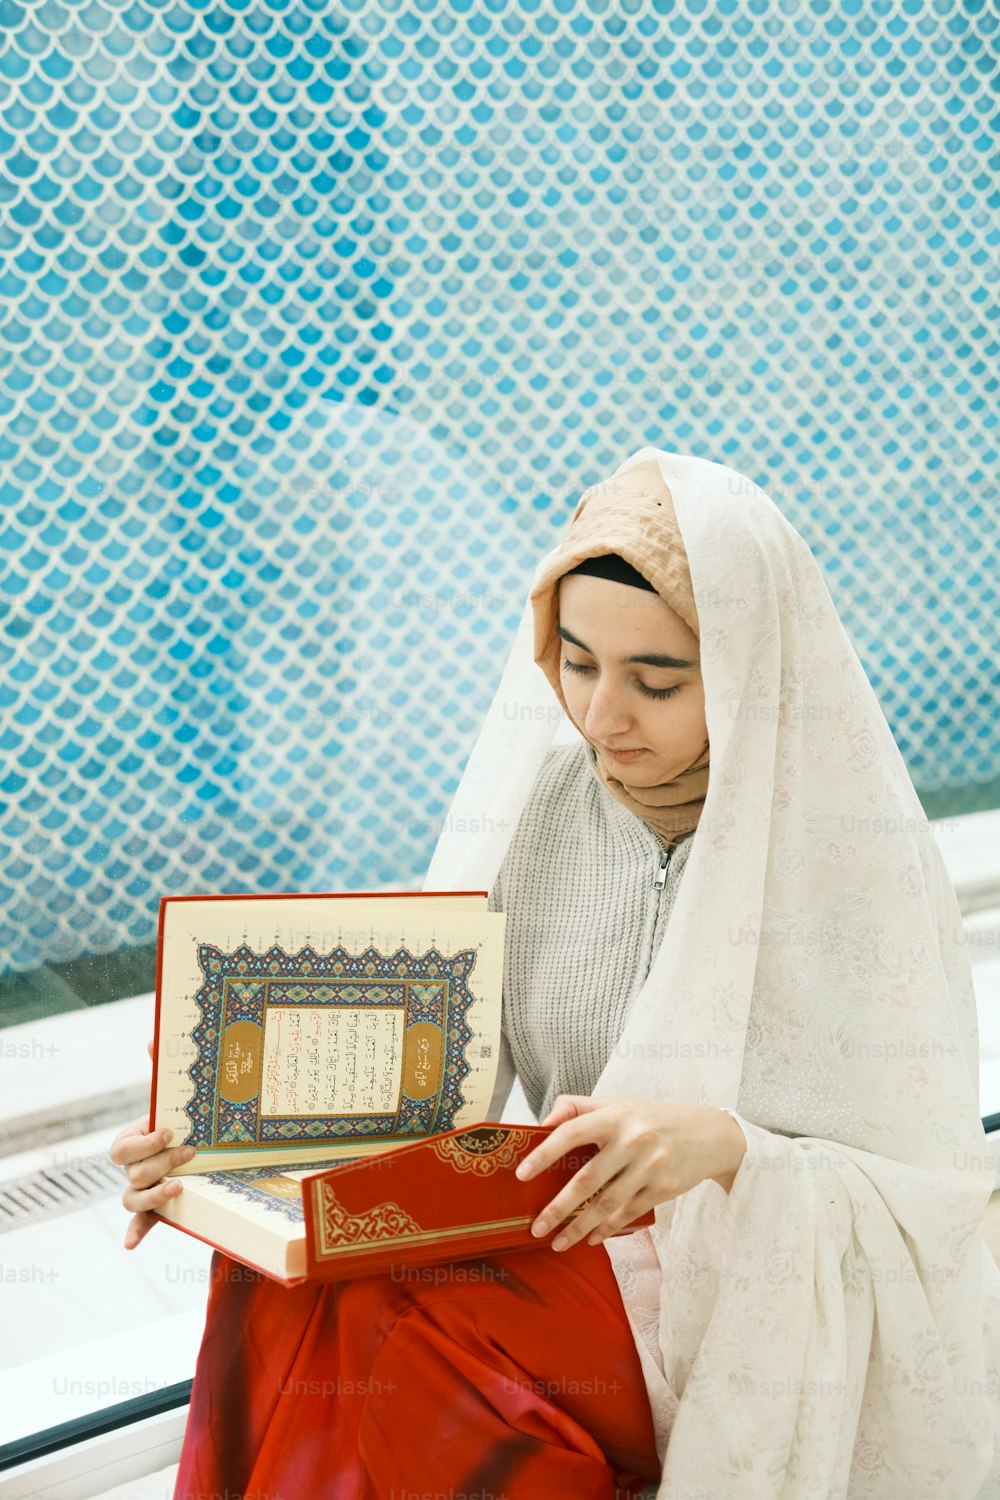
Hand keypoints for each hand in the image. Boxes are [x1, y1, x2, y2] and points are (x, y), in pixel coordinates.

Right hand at [108, 1039, 196, 1249]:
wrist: (190, 1141)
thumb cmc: (178, 1118)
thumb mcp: (172, 1098)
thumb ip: (161, 1071)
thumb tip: (154, 1037)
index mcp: (128, 1141)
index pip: (122, 1148)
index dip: (144, 1142)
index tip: (169, 1130)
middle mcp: (130, 1169)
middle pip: (132, 1174)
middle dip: (159, 1163)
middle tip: (190, 1151)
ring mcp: (139, 1191)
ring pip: (133, 1199)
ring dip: (153, 1196)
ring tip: (179, 1186)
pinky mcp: (154, 1210)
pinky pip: (138, 1224)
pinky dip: (135, 1233)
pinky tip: (131, 1245)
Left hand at [514, 1095, 747, 1252]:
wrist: (710, 1134)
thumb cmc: (654, 1118)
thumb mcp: (619, 1104)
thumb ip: (579, 1108)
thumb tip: (544, 1123)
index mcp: (616, 1116)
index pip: (572, 1132)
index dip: (545, 1153)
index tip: (522, 1173)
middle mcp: (633, 1141)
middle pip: (587, 1180)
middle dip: (558, 1208)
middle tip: (536, 1227)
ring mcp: (650, 1167)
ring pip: (606, 1204)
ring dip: (579, 1227)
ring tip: (557, 1242)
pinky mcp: (663, 1189)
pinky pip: (628, 1214)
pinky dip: (607, 1229)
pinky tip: (591, 1239)